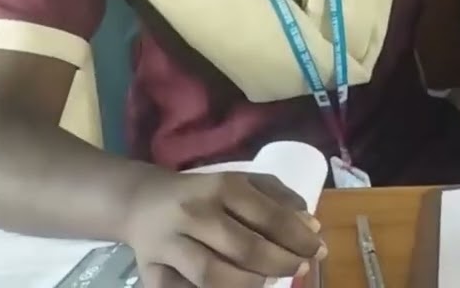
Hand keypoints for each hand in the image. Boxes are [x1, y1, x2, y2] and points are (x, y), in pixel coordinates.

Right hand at [125, 171, 323, 287]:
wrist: (142, 202)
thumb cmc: (205, 193)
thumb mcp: (242, 182)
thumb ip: (278, 198)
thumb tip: (311, 225)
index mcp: (222, 186)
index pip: (270, 217)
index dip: (299, 238)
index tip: (318, 250)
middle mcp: (194, 213)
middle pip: (246, 249)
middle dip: (282, 263)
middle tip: (300, 268)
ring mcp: (169, 244)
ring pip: (214, 276)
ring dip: (251, 284)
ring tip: (268, 280)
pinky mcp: (150, 272)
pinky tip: (235, 287)